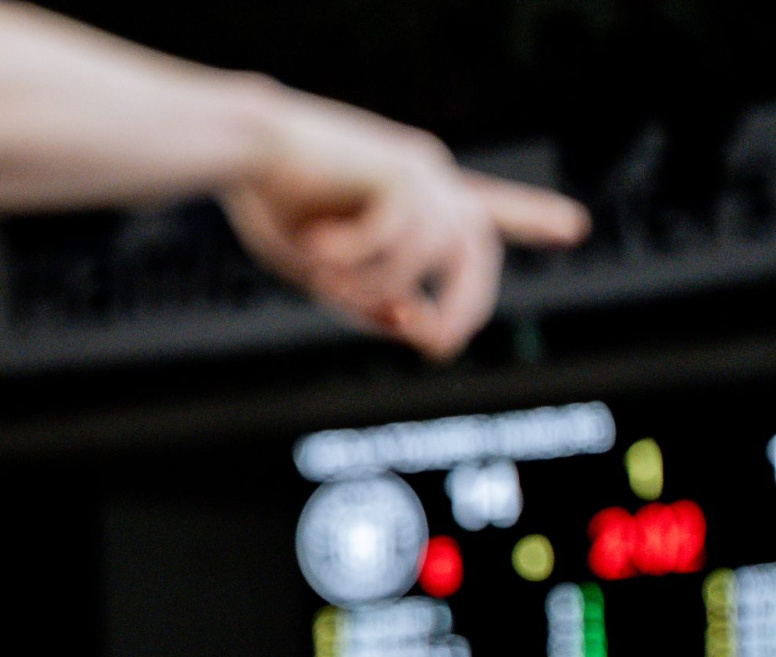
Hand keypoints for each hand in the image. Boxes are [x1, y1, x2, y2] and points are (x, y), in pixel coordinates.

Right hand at [220, 81, 590, 360]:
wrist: (246, 151)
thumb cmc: (275, 206)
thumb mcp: (328, 276)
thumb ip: (377, 306)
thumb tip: (432, 336)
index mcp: (408, 195)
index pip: (482, 208)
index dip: (528, 217)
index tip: (573, 227)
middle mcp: (427, 180)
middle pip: (474, 247)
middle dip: (464, 302)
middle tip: (440, 344)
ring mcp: (422, 174)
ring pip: (417, 264)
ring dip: (364, 286)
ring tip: (318, 271)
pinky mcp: (406, 170)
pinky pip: (394, 244)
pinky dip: (350, 257)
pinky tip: (315, 240)